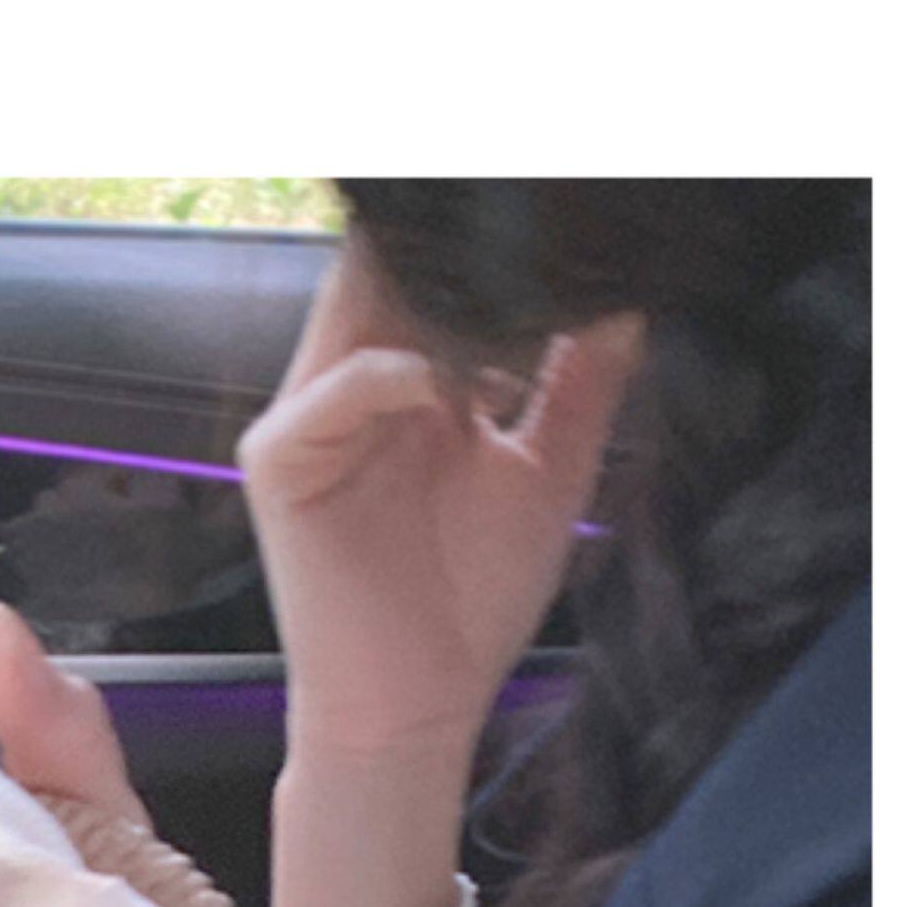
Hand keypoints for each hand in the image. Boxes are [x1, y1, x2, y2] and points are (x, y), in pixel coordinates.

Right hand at [238, 237, 644, 749]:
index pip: (424, 274)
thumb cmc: (468, 601)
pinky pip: (337, 390)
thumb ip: (577, 385)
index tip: (545, 205)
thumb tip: (625, 299)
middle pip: (383, 274)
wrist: (418, 703)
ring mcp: (309, 418)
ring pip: (358, 311)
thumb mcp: (548, 474)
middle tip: (516, 203)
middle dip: (443, 241)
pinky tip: (457, 387)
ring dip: (431, 295)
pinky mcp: (282, 460)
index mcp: (405, 380)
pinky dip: (398, 373)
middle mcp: (350, 385)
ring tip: (507, 285)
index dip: (471, 235)